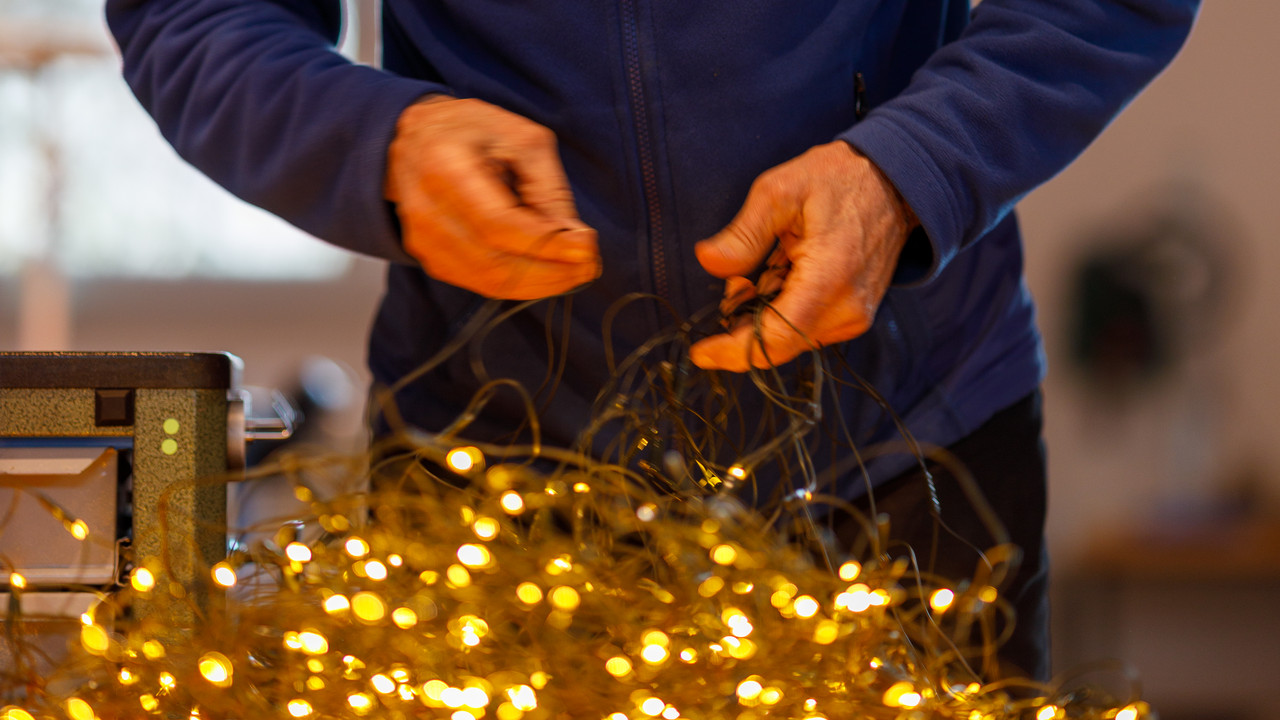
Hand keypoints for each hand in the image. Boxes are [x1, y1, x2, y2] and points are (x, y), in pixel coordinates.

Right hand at [385, 96, 600, 299]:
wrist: (416, 138)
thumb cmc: (473, 132)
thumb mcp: (522, 140)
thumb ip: (550, 189)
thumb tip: (576, 240)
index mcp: (445, 167)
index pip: (499, 224)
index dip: (547, 245)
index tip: (588, 248)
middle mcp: (425, 209)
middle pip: (495, 263)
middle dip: (552, 272)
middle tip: (589, 266)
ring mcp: (423, 240)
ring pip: (490, 282)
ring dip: (541, 283)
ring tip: (574, 270)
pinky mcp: (429, 258)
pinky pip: (481, 285)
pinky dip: (520, 284)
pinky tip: (545, 271)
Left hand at [689, 141, 917, 371]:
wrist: (895, 182)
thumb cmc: (838, 180)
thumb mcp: (780, 191)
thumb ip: (743, 233)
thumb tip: (708, 262)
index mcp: (829, 280)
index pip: (774, 340)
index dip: (732, 352)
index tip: (701, 353)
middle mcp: (847, 310)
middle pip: (777, 344)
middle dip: (744, 322)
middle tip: (738, 279)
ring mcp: (855, 317)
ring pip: (789, 339)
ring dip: (763, 314)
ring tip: (767, 266)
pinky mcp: (855, 317)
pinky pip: (805, 329)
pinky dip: (783, 311)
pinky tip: (784, 275)